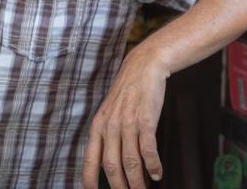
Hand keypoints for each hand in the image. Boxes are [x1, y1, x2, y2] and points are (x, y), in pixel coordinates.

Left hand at [82, 49, 168, 188]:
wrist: (142, 68)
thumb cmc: (128, 94)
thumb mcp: (110, 114)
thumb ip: (108, 137)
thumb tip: (109, 163)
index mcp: (98, 126)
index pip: (90, 158)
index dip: (89, 178)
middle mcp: (109, 126)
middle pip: (111, 166)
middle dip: (118, 186)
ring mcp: (127, 123)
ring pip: (130, 162)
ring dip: (137, 181)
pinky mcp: (145, 120)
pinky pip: (148, 149)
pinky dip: (153, 165)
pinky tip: (157, 174)